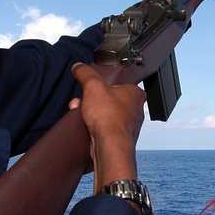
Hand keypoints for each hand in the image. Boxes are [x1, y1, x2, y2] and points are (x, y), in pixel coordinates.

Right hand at [69, 63, 144, 192]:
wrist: (109, 146)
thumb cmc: (108, 117)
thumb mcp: (93, 86)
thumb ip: (85, 73)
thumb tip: (79, 67)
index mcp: (135, 93)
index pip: (119, 83)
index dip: (102, 85)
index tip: (92, 88)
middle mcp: (135, 110)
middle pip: (109, 100)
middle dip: (92, 101)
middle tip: (83, 102)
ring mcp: (128, 125)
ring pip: (106, 114)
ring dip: (92, 114)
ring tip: (82, 114)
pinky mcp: (119, 139)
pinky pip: (104, 129)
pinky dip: (94, 127)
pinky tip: (86, 127)